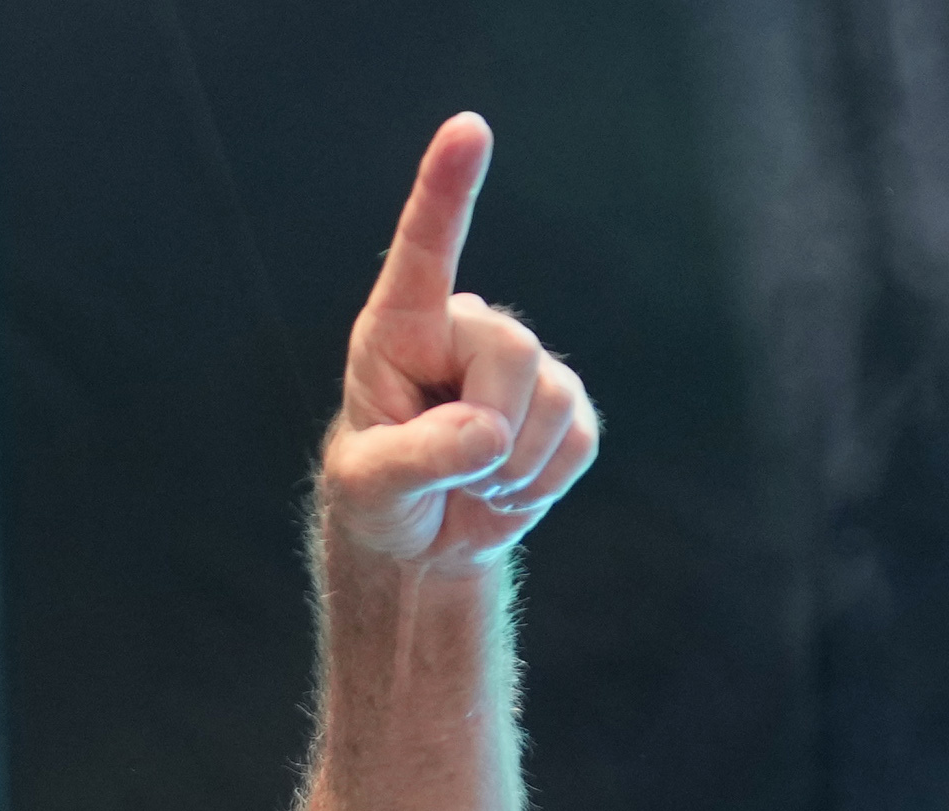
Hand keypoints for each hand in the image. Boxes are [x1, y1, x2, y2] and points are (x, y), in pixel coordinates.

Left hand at [324, 114, 600, 571]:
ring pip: (550, 398)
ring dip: (509, 466)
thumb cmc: (376, 499)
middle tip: (446, 469)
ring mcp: (520, 364)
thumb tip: (487, 433)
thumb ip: (418, 457)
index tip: (467, 129)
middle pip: (511, 351)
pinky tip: (503, 486)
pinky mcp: (563, 405)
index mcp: (398, 329)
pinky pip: (577, 438)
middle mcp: (464, 330)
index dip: (446, 191)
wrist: (419, 544)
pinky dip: (540, 481)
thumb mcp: (371, 486)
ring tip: (468, 479)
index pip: (423, 252)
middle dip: (486, 428)